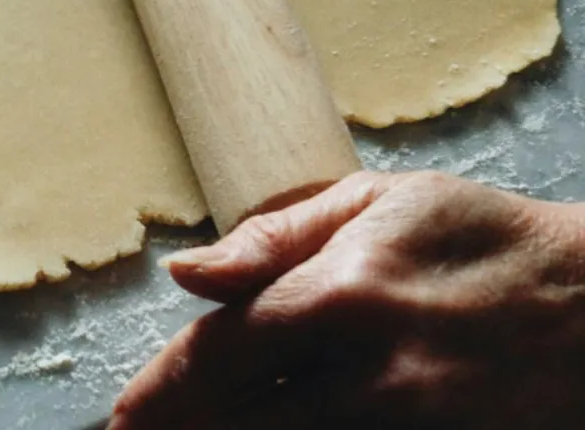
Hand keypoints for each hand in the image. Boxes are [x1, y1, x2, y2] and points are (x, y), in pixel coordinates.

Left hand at [112, 171, 584, 428]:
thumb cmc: (481, 239)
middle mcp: (371, 376)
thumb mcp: (378, 201)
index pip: (222, 354)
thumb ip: (273, 238)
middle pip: (243, 422)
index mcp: (344, 295)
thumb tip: (187, 271)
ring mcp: (412, 429)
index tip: (126, 412)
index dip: (162, 389)